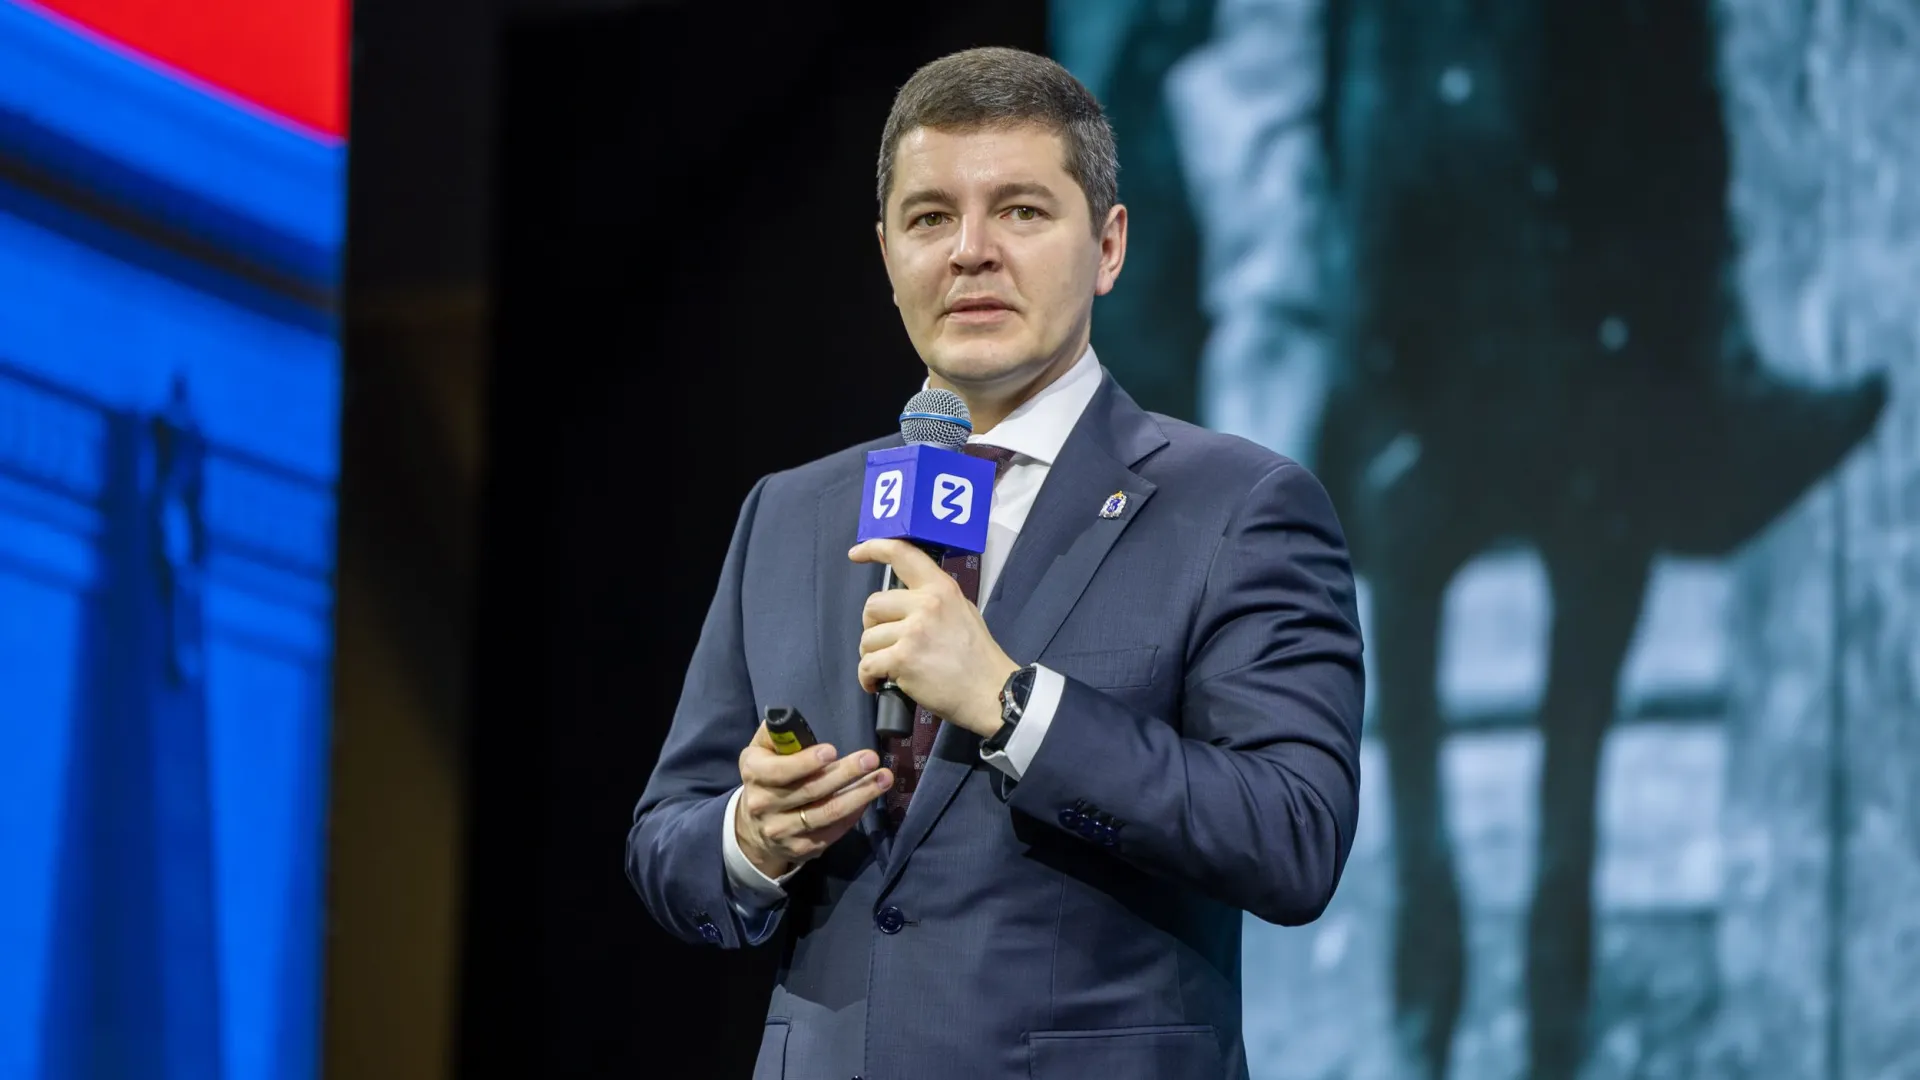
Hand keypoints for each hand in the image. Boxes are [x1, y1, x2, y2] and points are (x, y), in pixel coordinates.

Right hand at [734, 722, 890, 879]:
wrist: (754, 827)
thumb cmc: (766, 776)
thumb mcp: (761, 750)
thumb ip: (776, 734)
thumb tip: (792, 721)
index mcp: (755, 775)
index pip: (780, 771)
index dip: (806, 762)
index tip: (832, 750)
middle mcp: (764, 806)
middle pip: (810, 791)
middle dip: (845, 774)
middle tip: (871, 759)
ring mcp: (783, 831)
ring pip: (826, 814)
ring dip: (859, 795)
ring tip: (883, 778)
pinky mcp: (801, 848)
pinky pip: (832, 831)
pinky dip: (854, 815)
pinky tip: (869, 798)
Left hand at [849, 539, 1019, 737]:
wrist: (991, 692)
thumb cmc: (978, 659)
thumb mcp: (964, 611)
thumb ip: (935, 600)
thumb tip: (907, 601)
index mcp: (941, 589)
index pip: (902, 554)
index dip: (873, 548)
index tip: (857, 553)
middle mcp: (926, 605)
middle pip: (873, 605)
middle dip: (872, 627)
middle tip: (886, 643)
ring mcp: (913, 632)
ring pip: (867, 639)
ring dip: (872, 656)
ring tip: (889, 667)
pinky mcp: (903, 659)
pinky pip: (867, 665)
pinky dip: (867, 678)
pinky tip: (877, 683)